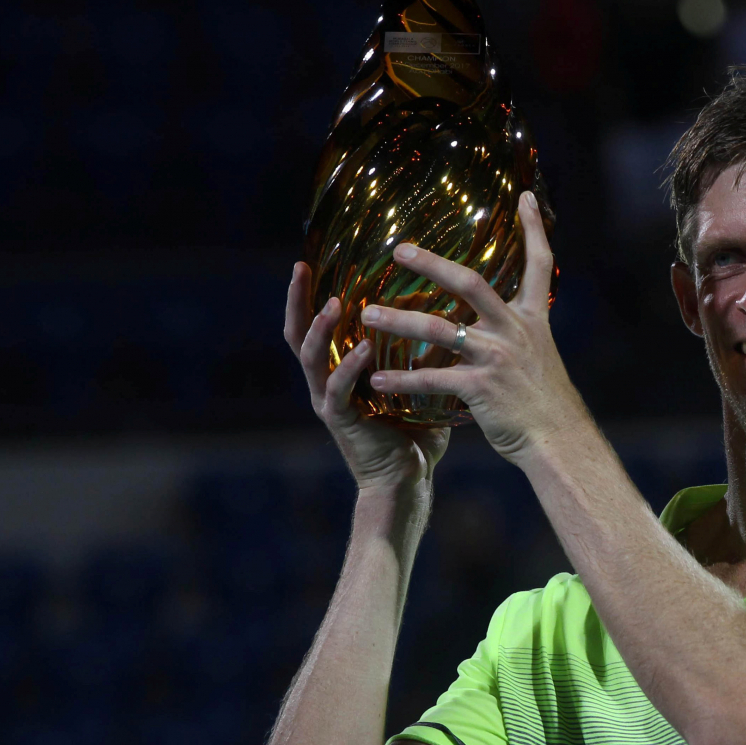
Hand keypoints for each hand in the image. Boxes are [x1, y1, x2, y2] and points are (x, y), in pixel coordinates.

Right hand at [284, 262, 449, 493]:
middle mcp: (326, 384)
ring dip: (320, 329)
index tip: (310, 261)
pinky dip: (349, 367)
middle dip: (298, 300)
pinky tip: (362, 348)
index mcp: (340, 372)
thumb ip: (423, 357)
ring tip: (335, 302)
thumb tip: (448, 318)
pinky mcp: (341, 423)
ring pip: (311, 358)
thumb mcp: (419, 386)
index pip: (316, 326)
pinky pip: (339, 390)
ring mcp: (330, 403)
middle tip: (301, 267)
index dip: (309, 295)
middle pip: (298, 334)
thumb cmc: (414, 436)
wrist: (408, 483)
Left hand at [359, 191, 587, 464]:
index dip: (533, 230)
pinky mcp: (481, 387)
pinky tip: (374, 380)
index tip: (522, 196)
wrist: (559, 439)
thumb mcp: (539, 355)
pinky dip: (402, 379)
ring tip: (368, 316)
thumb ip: (517, 331)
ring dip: (400, 321)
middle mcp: (514, 331)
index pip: (538, 265)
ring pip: (440, 330)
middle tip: (398, 250)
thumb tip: (498, 317)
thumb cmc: (545, 401)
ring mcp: (496, 357)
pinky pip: (432, 378)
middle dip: (433, 264)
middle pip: (471, 284)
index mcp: (530, 319)